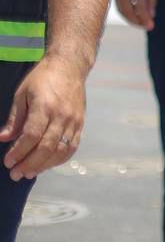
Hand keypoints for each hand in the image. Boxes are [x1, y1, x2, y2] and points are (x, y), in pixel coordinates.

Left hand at [0, 56, 86, 178]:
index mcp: (45, 107)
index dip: (19, 152)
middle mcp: (62, 116)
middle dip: (29, 164)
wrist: (70, 67)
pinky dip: (59, 159)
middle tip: (15, 174)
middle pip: (46, 147)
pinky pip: (72, 147)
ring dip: (44, 165)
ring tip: (29, 173)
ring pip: (60, 150)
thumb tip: (3, 139)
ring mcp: (74, 121)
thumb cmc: (42, 78)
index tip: (8, 162)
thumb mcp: (22, 94)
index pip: (32, 136)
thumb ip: (14, 118)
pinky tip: (47, 164)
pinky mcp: (80, 124)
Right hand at [115, 0, 156, 30]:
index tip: (151, 26)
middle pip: (129, 12)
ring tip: (142, 24)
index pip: (140, 6)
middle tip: (148, 27)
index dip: (145, 18)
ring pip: (123, 12)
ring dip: (132, 21)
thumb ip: (151, 0)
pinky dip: (127, 16)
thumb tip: (152, 16)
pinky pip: (120, 10)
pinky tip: (135, 19)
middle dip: (138, 22)